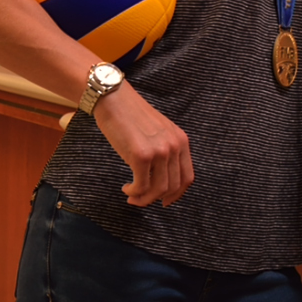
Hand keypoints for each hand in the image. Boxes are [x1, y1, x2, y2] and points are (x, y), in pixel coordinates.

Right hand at [92, 83, 194, 206]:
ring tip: (132, 195)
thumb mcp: (159, 132)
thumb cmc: (132, 117)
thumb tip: (161, 182)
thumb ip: (166, 152)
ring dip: (143, 199)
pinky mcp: (141, 155)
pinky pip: (141, 186)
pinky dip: (134, 193)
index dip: (177, 194)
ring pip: (158, 190)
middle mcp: (174, 146)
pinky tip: (126, 188)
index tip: (165, 201)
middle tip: (141, 200)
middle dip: (155, 199)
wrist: (115, 100)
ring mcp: (159, 151)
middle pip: (173, 187)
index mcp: (181, 140)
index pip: (187, 177)